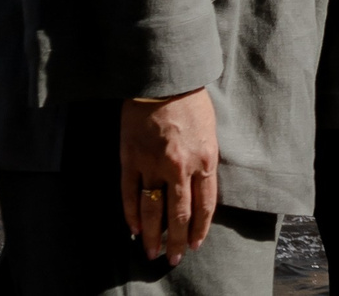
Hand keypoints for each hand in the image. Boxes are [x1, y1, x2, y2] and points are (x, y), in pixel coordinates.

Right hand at [119, 89, 218, 264]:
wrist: (163, 79)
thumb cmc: (191, 101)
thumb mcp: (209, 131)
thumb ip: (205, 160)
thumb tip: (201, 187)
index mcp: (205, 159)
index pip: (204, 204)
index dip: (199, 227)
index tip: (195, 244)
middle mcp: (180, 166)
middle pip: (179, 213)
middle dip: (177, 239)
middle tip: (173, 258)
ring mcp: (153, 164)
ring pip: (153, 209)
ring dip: (153, 234)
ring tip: (152, 252)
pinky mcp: (130, 159)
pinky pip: (129, 193)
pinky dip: (131, 214)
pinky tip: (134, 229)